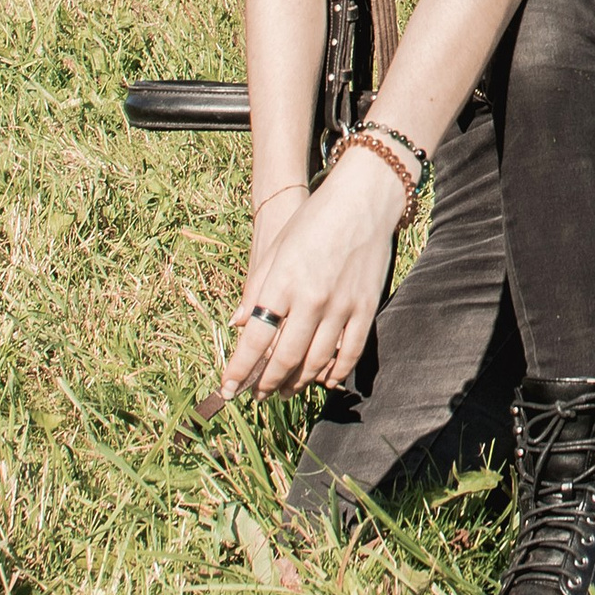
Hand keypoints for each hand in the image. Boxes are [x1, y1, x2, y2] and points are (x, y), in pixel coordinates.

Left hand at [220, 146, 401, 400]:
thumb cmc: (313, 220)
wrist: (363, 199)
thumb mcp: (276, 248)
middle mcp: (311, 298)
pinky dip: (335, 372)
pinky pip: (349, 353)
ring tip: (284, 390)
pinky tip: (322, 380)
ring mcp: (341, 306)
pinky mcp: (366, 307)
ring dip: (297, 382)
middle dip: (266, 383)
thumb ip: (256, 288)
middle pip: (284, 358)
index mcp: (282, 282)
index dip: (240, 369)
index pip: (254, 339)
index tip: (229, 388)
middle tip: (257, 395)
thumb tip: (236, 324)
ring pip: (316, 361)